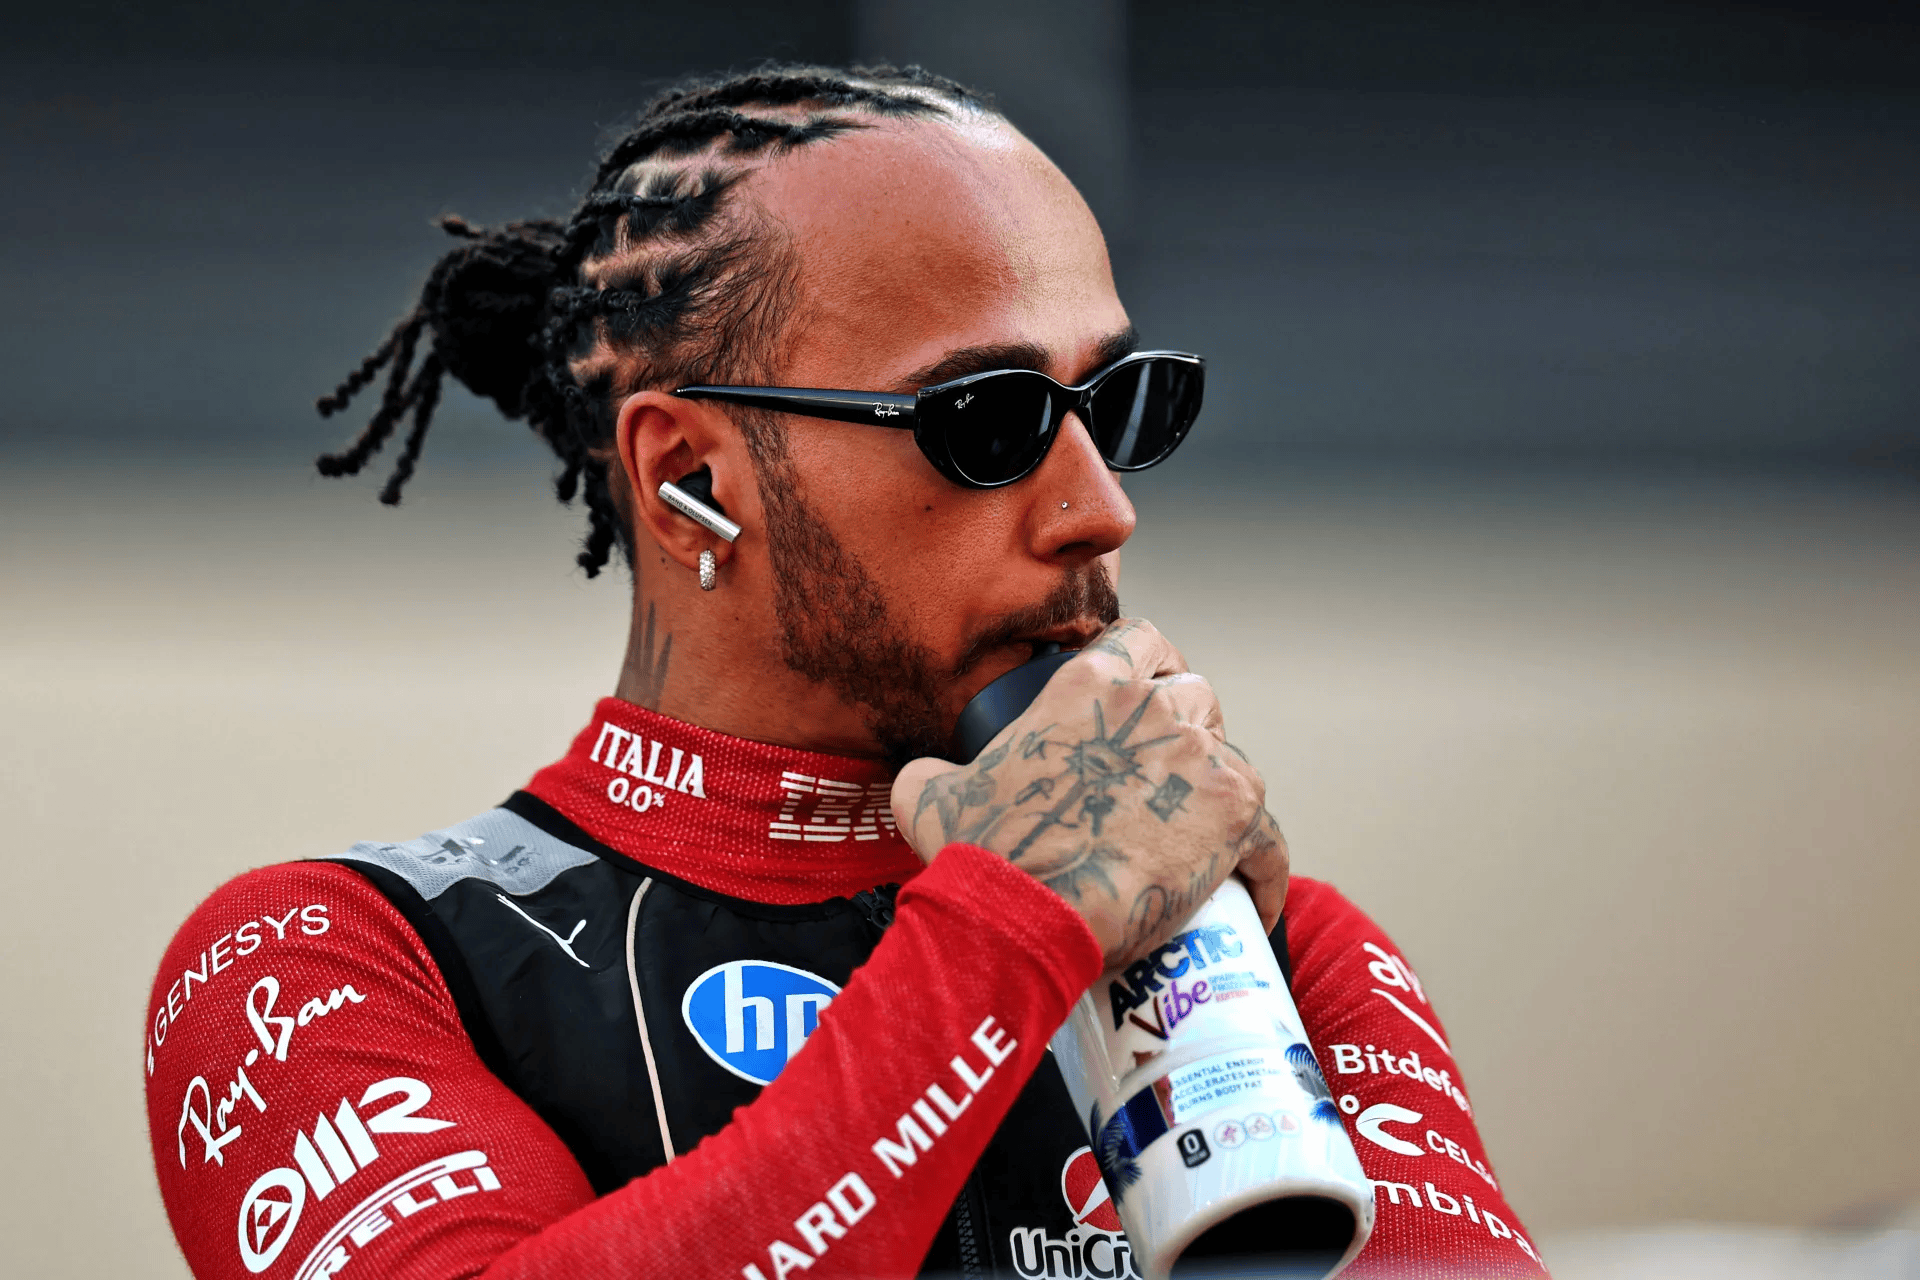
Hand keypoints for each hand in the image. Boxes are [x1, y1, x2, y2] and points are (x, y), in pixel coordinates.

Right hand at [892, 618, 1288, 970]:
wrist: (1025, 912)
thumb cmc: (979, 853)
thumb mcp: (932, 792)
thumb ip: (933, 769)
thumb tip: (924, 777)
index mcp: (1087, 686)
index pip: (1143, 639)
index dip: (1154, 664)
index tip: (1153, 693)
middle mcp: (1150, 708)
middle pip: (1196, 697)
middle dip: (1187, 732)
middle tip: (1166, 784)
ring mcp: (1198, 757)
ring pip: (1233, 758)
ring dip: (1217, 792)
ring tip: (1198, 840)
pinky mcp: (1234, 813)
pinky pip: (1268, 836)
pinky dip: (1264, 866)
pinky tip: (1253, 897)